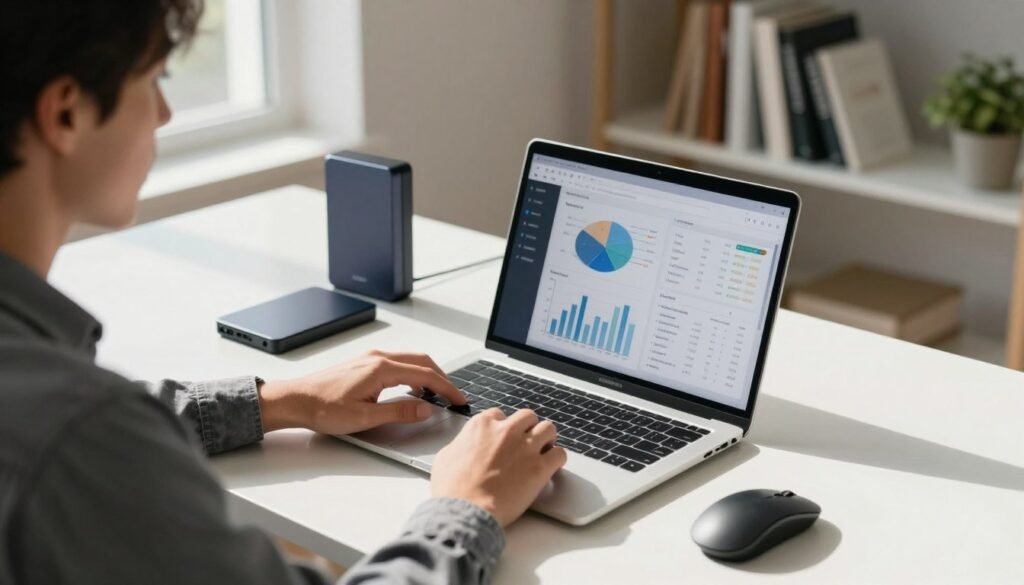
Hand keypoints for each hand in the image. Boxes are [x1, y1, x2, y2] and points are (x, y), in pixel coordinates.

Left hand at [258, 350, 465, 434]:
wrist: (296, 400)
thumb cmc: (323, 408)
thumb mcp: (365, 417)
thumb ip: (399, 412)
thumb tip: (425, 409)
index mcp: (381, 369)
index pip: (426, 375)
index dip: (447, 388)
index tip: (459, 399)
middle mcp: (378, 357)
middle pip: (422, 362)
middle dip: (442, 378)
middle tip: (454, 396)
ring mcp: (371, 358)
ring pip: (411, 360)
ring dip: (428, 374)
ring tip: (438, 393)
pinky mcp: (365, 363)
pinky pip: (398, 362)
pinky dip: (414, 372)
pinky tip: (412, 388)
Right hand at [431, 409, 567, 526]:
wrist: (465, 511)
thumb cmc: (452, 489)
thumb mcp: (446, 457)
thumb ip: (461, 444)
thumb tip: (464, 446)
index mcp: (482, 425)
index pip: (500, 415)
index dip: (503, 428)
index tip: (503, 439)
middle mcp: (506, 431)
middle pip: (528, 417)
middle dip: (528, 429)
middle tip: (526, 443)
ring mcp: (525, 447)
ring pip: (548, 428)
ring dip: (546, 439)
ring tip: (544, 451)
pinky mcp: (540, 467)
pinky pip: (560, 454)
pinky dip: (557, 459)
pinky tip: (550, 468)